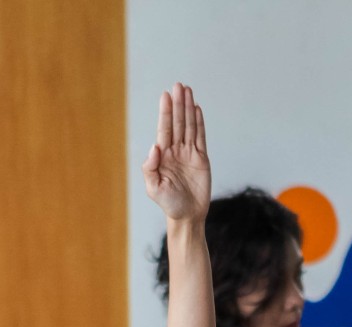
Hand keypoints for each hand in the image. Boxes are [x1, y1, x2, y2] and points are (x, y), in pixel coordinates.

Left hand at [142, 84, 210, 222]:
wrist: (187, 216)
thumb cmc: (168, 204)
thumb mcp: (153, 188)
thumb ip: (150, 168)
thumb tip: (155, 147)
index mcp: (163, 156)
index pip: (164, 130)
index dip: (166, 113)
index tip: (166, 96)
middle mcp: (175, 151)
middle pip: (177, 123)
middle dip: (178, 105)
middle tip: (178, 85)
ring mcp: (188, 153)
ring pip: (189, 126)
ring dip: (188, 108)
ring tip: (187, 90)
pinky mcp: (201, 158)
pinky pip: (200, 136)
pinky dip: (199, 122)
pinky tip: (197, 108)